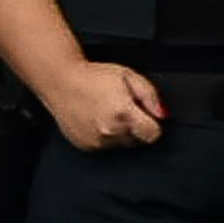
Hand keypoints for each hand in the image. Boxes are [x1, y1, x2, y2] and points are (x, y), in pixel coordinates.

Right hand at [42, 60, 165, 151]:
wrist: (61, 81)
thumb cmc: (93, 76)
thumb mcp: (128, 76)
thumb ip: (150, 95)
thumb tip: (161, 113)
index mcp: (124, 113)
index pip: (153, 134)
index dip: (152, 124)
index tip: (147, 117)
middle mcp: (110, 131)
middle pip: (138, 140)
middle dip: (136, 127)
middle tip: (123, 109)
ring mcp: (97, 141)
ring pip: (121, 144)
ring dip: (120, 132)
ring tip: (108, 112)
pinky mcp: (86, 145)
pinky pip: (105, 146)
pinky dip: (104, 136)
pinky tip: (96, 119)